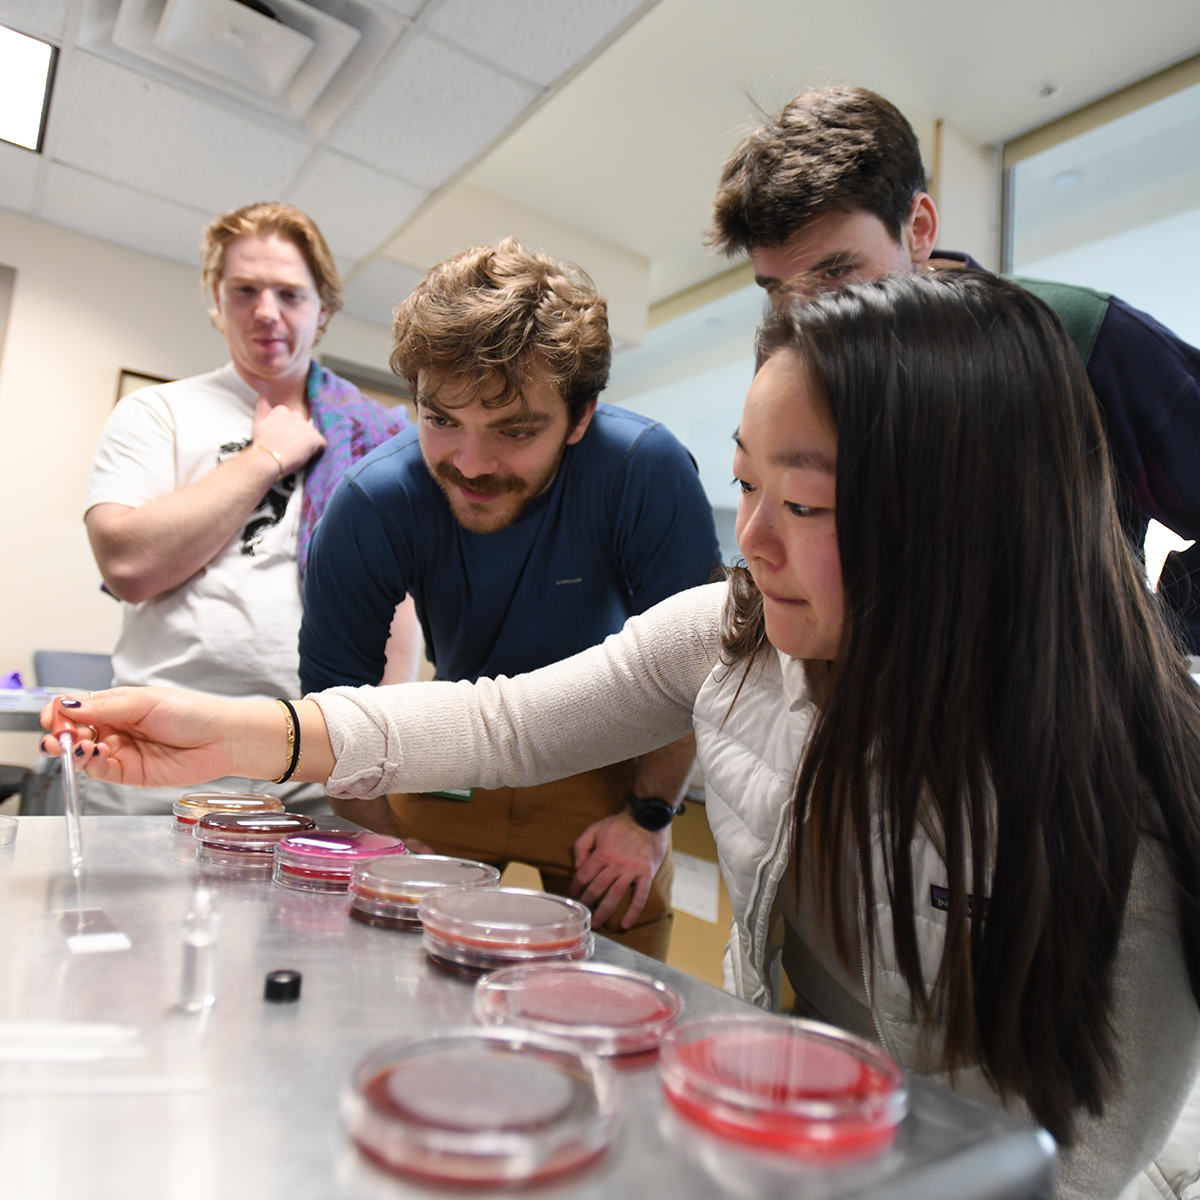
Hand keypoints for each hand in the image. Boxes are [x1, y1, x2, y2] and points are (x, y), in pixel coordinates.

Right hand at [40, 688, 249, 787]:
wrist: (223, 739)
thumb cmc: (192, 712)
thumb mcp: (145, 701)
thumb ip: (105, 707)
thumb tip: (67, 705)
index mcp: (116, 705)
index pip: (76, 708)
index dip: (61, 713)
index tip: (54, 718)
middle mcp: (115, 728)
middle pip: (73, 732)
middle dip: (61, 734)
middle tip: (60, 736)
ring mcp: (121, 751)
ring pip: (82, 753)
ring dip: (72, 750)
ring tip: (77, 745)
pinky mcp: (129, 773)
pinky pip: (100, 771)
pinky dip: (91, 763)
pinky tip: (95, 753)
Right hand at [251, 397, 325, 475]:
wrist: (267, 459)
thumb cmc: (262, 445)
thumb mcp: (258, 422)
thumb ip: (261, 408)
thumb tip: (261, 398)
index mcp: (282, 410)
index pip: (292, 419)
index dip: (289, 431)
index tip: (283, 439)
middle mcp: (296, 415)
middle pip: (303, 426)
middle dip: (299, 435)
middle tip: (290, 446)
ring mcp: (306, 426)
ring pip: (312, 434)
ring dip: (307, 442)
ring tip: (296, 452)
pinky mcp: (314, 437)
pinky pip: (321, 443)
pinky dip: (316, 450)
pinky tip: (304, 454)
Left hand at [571, 810, 668, 929]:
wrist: (647, 818)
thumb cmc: (619, 824)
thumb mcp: (595, 828)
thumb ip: (581, 846)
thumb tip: (577, 867)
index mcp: (601, 854)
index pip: (583, 877)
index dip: (576, 888)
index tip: (574, 895)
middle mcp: (615, 865)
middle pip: (596, 889)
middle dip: (587, 903)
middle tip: (583, 913)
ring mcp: (632, 871)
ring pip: (615, 896)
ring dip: (604, 912)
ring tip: (597, 924)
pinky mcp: (646, 874)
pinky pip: (639, 897)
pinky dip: (633, 912)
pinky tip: (625, 924)